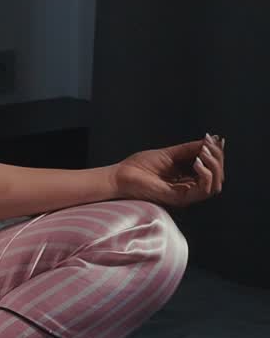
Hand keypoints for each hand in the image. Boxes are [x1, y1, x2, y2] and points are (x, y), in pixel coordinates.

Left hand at [110, 132, 224, 208]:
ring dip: (214, 167)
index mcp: (187, 179)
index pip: (213, 170)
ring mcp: (185, 195)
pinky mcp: (179, 199)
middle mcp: (189, 188)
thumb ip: (190, 149)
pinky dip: (205, 175)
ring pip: (214, 186)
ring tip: (203, 153)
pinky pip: (203, 191)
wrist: (120, 176)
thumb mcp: (169, 153)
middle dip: (218, 159)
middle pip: (217, 178)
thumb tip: (211, 139)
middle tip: (209, 145)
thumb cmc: (140, 166)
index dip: (217, 155)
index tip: (214, 139)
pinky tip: (197, 162)